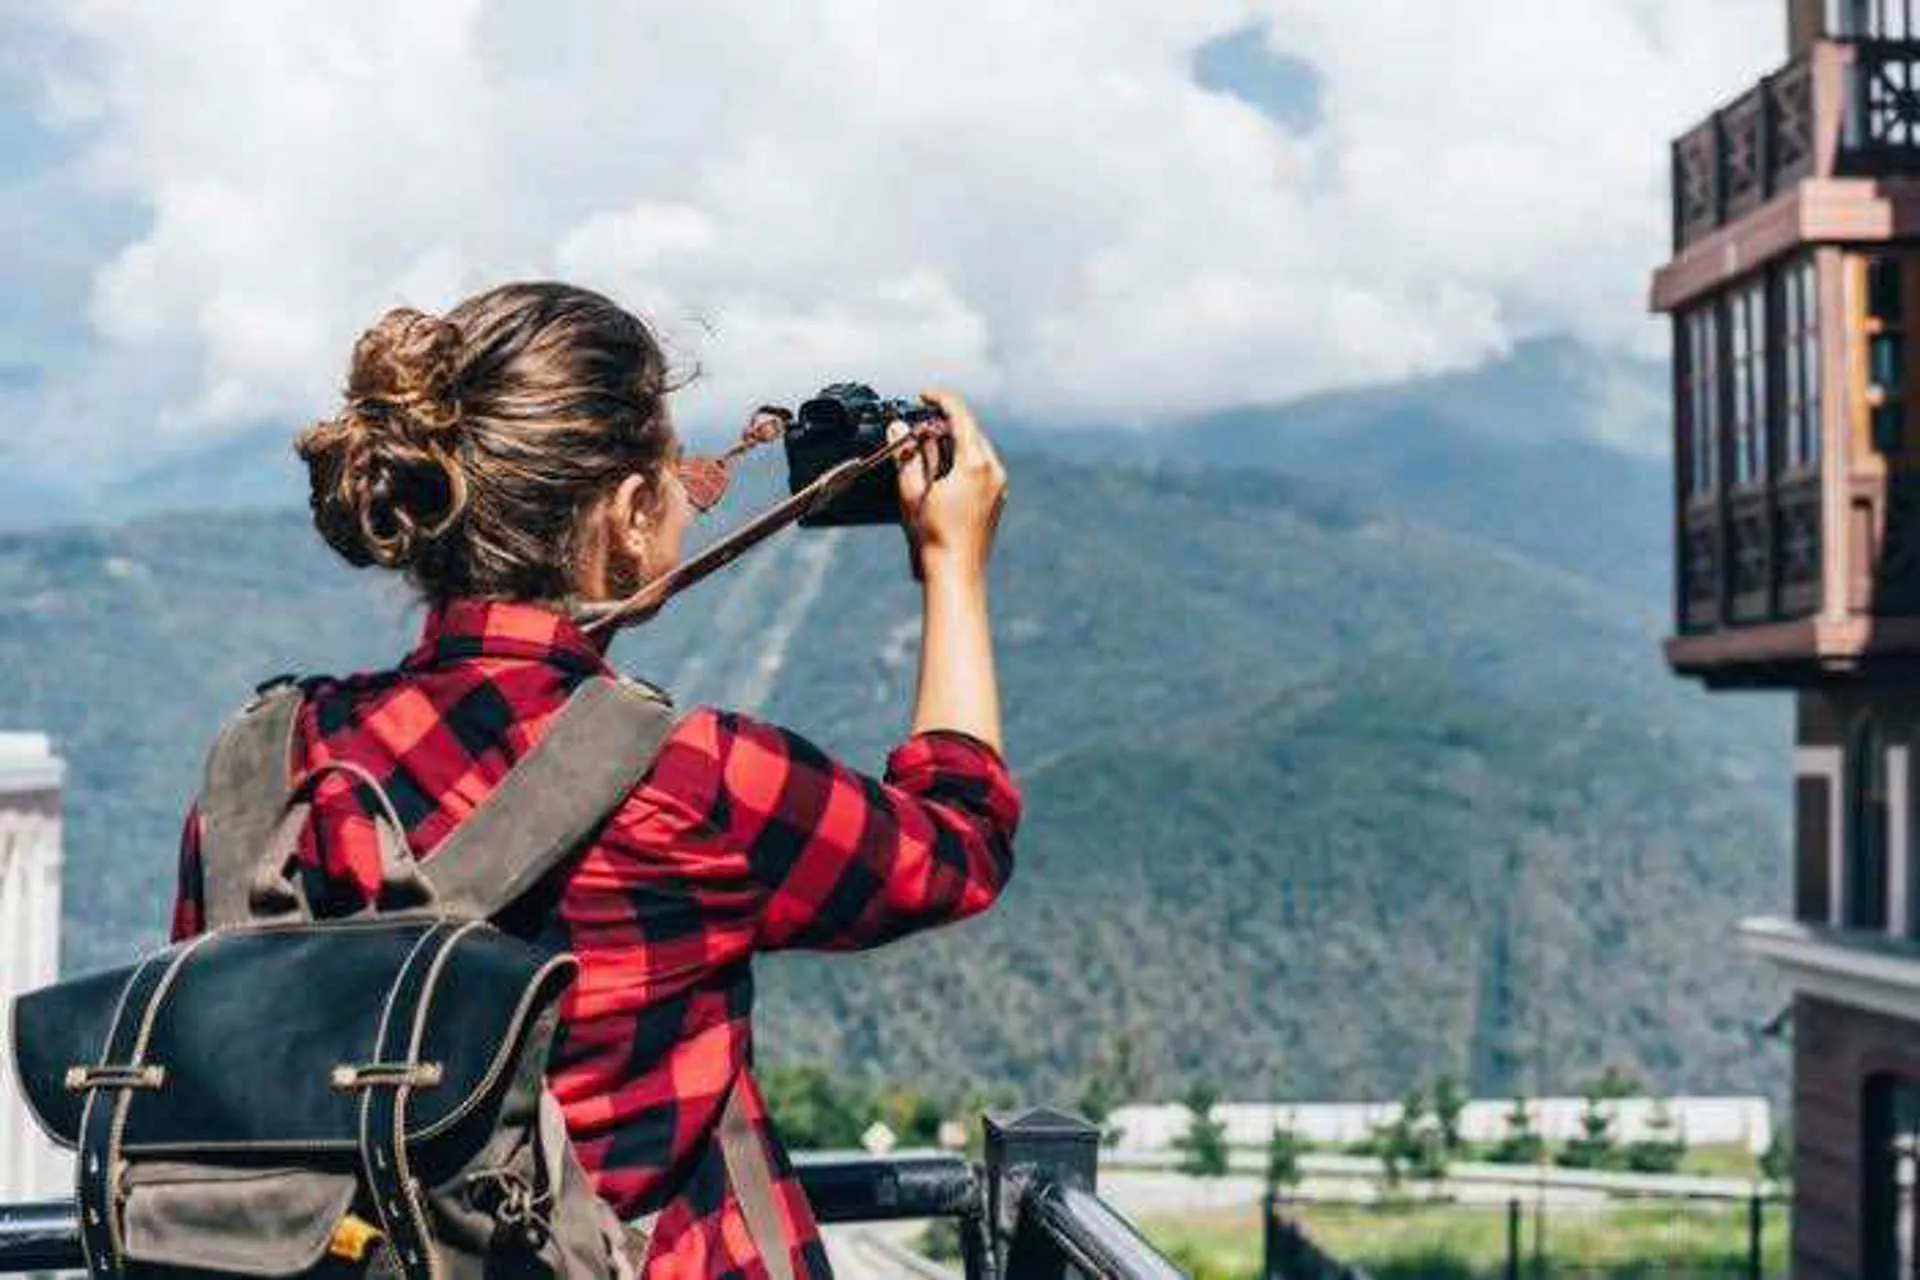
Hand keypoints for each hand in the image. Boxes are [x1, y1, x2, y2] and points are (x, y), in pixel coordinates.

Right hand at [890, 390, 1006, 581]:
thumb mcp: (912, 492)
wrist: (957, 573)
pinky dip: (963, 460)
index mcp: (974, 464)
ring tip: (926, 451)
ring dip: (954, 442)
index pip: (960, 415)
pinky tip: (943, 473)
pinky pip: (982, 467)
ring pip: (978, 448)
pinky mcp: (998, 498)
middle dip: (945, 422)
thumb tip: (898, 428)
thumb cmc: (934, 537)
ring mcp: (999, 485)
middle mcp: (992, 470)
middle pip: (971, 430)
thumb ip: (906, 456)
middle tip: (919, 424)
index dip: (940, 399)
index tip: (924, 394)